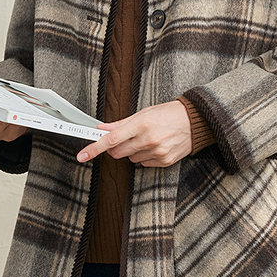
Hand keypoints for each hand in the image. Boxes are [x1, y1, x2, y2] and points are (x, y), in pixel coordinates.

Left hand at [75, 100, 192, 167]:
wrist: (194, 122)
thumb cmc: (168, 114)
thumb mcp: (143, 113)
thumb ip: (121, 123)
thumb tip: (102, 128)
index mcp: (141, 125)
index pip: (111, 140)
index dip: (94, 148)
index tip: (82, 155)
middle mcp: (148, 140)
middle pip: (118, 153)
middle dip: (116, 148)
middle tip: (125, 138)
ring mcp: (157, 152)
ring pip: (131, 159)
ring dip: (133, 151)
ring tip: (148, 139)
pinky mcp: (164, 161)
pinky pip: (144, 164)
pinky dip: (145, 156)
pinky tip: (156, 146)